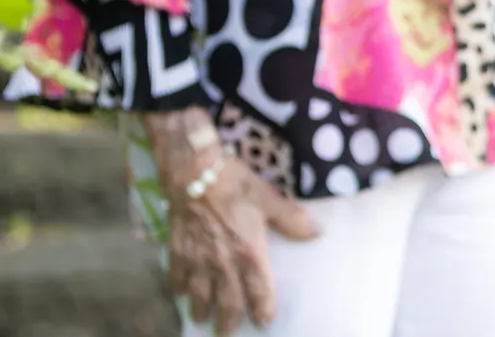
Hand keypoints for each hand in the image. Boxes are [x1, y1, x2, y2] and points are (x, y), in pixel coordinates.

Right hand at [163, 155, 318, 333]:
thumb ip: (292, 220)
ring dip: (202, 310)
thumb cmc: (236, 184)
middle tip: (228, 334)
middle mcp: (223, 263)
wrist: (193, 174)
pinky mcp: (177, 252)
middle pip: (227, 301)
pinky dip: (178, 289)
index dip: (262, 308)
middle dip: (228, 321)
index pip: (258, 290)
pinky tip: (180, 293)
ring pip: (200, 296)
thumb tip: (317, 233)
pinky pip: (176, 278)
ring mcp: (197, 260)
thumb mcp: (269, 199)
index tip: (264, 322)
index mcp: (249, 252)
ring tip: (203, 319)